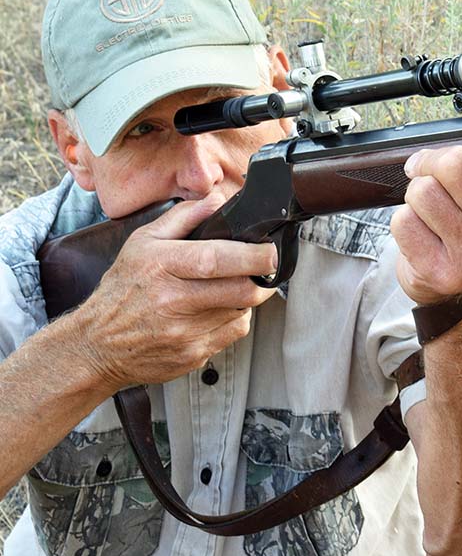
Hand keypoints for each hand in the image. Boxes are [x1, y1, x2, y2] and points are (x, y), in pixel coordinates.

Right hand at [72, 195, 277, 390]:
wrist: (96, 344)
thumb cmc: (122, 290)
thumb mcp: (143, 243)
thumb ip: (184, 217)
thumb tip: (218, 199)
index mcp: (162, 267)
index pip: (217, 260)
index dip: (253, 256)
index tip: (270, 251)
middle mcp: (173, 301)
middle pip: (241, 291)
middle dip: (263, 279)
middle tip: (265, 269)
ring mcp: (184, 333)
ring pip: (241, 312)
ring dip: (245, 299)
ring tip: (227, 288)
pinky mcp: (193, 355)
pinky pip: (232, 334)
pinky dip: (233, 320)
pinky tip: (215, 311)